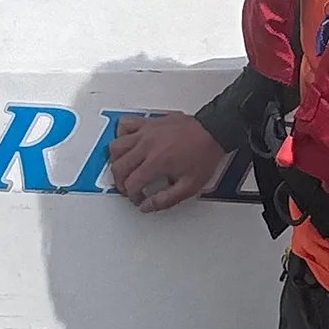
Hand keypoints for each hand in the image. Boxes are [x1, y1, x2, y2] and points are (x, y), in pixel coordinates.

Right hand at [107, 113, 227, 211]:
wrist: (213, 132)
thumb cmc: (204, 154)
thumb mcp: (189, 186)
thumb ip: (165, 200)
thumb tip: (147, 206)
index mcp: (157, 162)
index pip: (131, 184)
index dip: (132, 196)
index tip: (138, 198)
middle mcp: (147, 145)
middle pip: (119, 167)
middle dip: (120, 182)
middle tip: (128, 187)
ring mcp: (146, 132)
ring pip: (115, 146)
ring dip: (116, 160)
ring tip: (125, 168)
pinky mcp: (149, 122)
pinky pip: (124, 124)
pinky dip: (121, 135)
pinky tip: (127, 142)